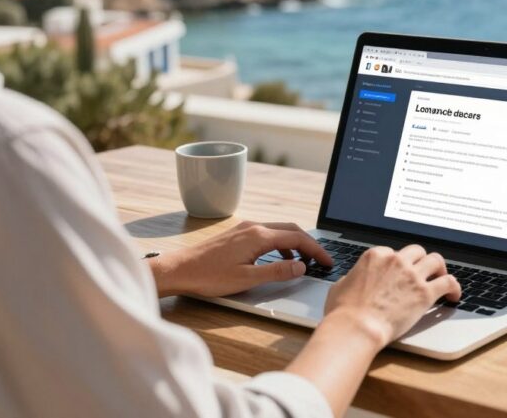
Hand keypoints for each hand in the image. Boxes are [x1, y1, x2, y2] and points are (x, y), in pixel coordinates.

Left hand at [148, 221, 333, 297]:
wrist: (178, 270)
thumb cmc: (208, 277)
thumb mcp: (247, 279)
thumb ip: (277, 273)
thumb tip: (301, 267)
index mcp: (258, 236)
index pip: (297, 238)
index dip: (316, 250)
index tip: (328, 262)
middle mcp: (253, 226)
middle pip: (291, 229)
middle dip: (309, 244)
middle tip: (322, 260)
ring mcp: (244, 228)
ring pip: (279, 230)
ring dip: (294, 243)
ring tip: (304, 262)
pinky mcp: (236, 234)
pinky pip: (266, 234)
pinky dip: (280, 244)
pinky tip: (279, 260)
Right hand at [321, 244, 461, 347]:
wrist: (357, 327)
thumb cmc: (345, 311)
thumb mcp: (340, 286)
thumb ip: (351, 278)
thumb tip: (352, 281)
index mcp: (376, 255)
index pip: (395, 252)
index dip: (399, 264)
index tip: (401, 274)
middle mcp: (396, 260)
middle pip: (417, 252)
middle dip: (420, 261)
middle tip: (423, 273)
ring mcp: (412, 275)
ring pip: (436, 260)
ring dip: (439, 268)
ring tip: (441, 279)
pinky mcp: (425, 293)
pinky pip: (448, 282)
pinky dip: (454, 287)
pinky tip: (453, 295)